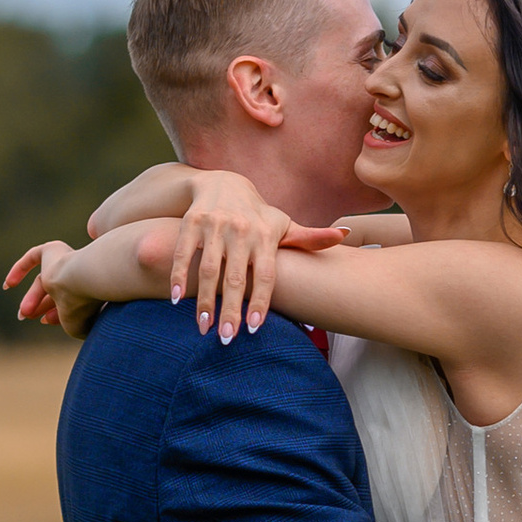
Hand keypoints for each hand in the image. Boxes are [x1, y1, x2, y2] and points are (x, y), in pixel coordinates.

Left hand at [5, 240, 80, 331]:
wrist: (85, 281)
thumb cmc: (84, 306)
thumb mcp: (79, 325)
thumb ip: (72, 325)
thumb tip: (62, 323)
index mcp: (93, 287)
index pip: (71, 300)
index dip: (57, 312)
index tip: (45, 321)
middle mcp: (83, 271)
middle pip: (55, 289)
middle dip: (40, 305)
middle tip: (25, 316)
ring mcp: (69, 258)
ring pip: (45, 279)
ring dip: (32, 298)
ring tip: (23, 313)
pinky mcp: (53, 249)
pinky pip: (34, 256)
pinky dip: (21, 269)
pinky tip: (9, 285)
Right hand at [167, 173, 305, 342]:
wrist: (223, 181)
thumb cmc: (257, 214)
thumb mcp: (283, 224)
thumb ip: (310, 237)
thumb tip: (344, 236)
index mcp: (266, 234)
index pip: (265, 274)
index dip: (260, 301)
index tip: (253, 328)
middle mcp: (241, 229)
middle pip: (236, 277)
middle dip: (230, 310)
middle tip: (227, 340)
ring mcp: (214, 225)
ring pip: (208, 269)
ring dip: (204, 300)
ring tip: (203, 328)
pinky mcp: (192, 222)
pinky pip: (184, 253)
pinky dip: (178, 275)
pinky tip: (176, 298)